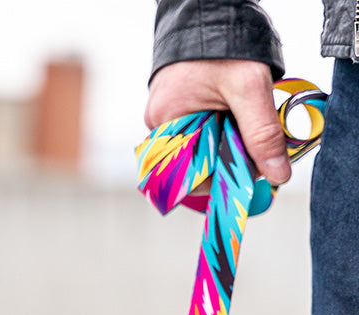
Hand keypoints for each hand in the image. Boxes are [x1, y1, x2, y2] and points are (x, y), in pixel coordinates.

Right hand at [146, 59, 289, 185]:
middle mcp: (159, 125)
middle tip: (253, 145)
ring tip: (241, 125)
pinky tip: (232, 118)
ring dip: (224, 144)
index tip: (251, 169)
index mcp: (166, 124)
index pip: (188, 174)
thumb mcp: (249, 89)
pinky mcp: (175, 110)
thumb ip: (263, 134)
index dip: (222, 176)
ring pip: (198, 150)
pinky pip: (197, 134)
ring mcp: (165, 118)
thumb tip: (278, 175)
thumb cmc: (224, 47)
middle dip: (226, 158)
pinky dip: (219, 131)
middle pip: (194, 164)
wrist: (213, 12)